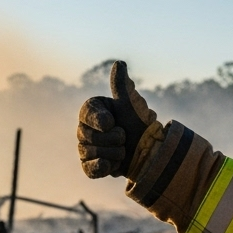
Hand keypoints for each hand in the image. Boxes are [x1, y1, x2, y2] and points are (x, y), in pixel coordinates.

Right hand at [78, 61, 157, 178]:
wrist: (148, 151)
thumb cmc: (138, 124)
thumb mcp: (131, 104)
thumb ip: (122, 86)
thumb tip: (119, 64)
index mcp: (91, 110)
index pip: (86, 114)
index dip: (99, 120)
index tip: (112, 122)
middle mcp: (84, 128)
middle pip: (88, 136)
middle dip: (113, 138)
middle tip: (125, 136)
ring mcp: (85, 148)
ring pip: (90, 153)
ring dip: (114, 153)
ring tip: (124, 150)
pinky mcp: (89, 166)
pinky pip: (89, 169)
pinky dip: (102, 167)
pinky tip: (113, 164)